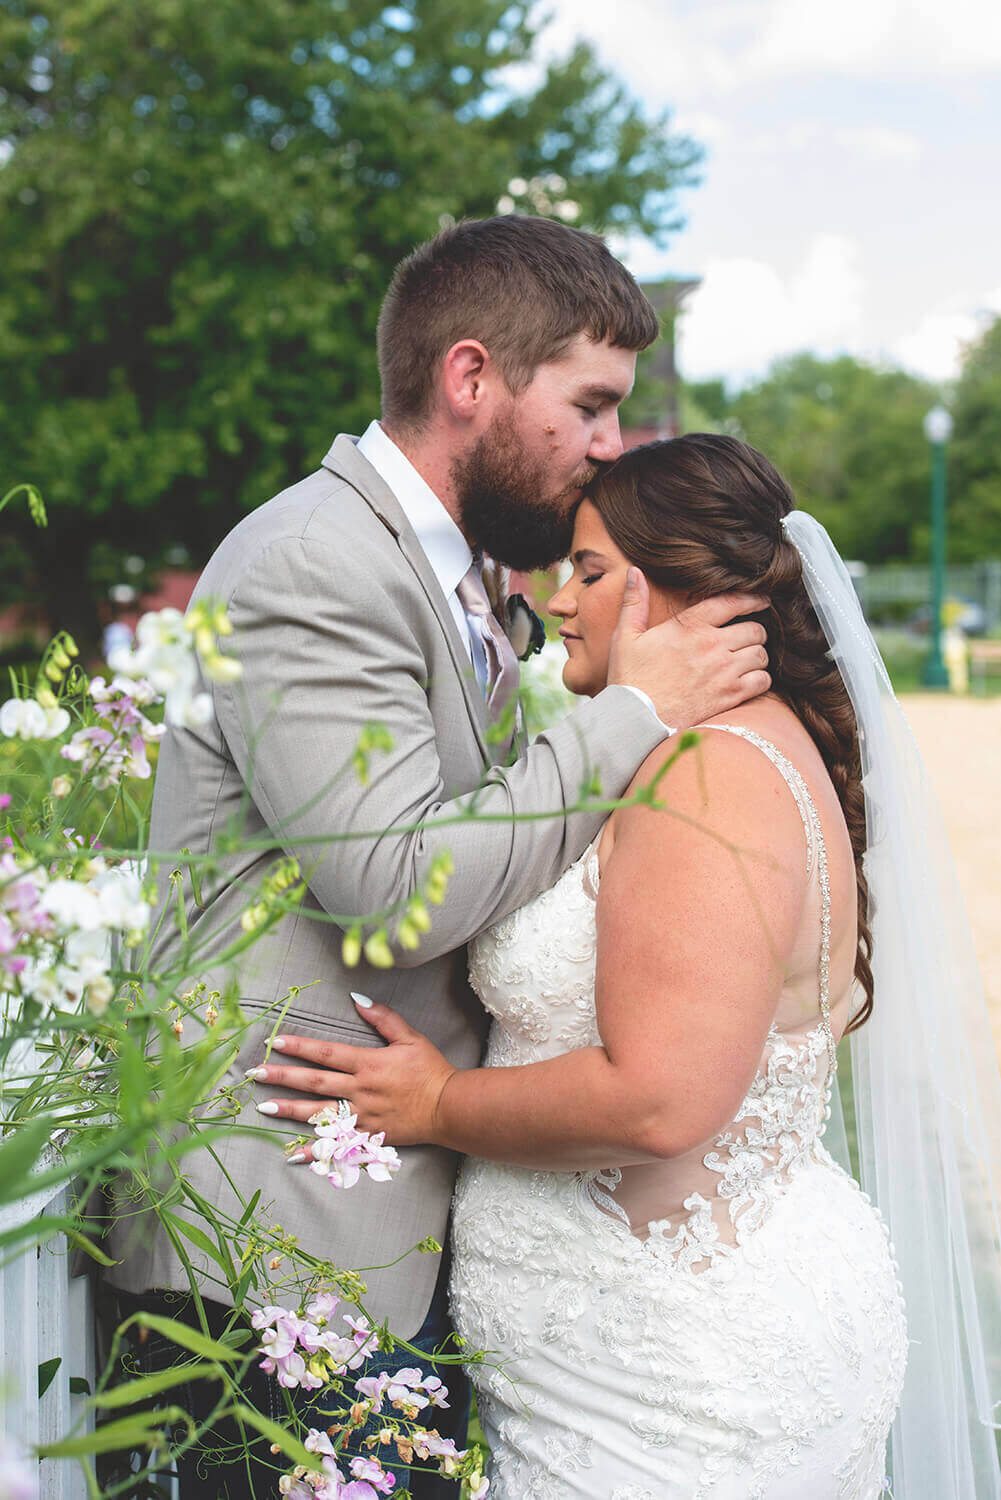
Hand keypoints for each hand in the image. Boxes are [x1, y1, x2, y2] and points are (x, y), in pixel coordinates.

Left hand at [246, 998, 454, 1152]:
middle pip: (314, 1082)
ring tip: (264, 1106)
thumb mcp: (410, 1037)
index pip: (326, 1053)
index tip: (276, 1043)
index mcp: (368, 1063)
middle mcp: (360, 1090)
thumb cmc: (430, 1070)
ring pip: (318, 1113)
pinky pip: (335, 1144)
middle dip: (283, 1077)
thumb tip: (357, 998)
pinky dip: (313, 1151)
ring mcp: (361, 1116)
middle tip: (255, 1073)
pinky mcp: (367, 1137)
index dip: (300, 1047)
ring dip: (289, 1110)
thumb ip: (383, 1018)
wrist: (448, 1107)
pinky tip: (290, 1153)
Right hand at [608, 569, 770, 727]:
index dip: (752, 599)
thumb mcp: (626, 636)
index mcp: (690, 626)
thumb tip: (634, 572)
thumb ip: (634, 602)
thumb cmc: (630, 678)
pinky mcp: (729, 695)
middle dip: (754, 632)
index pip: (732, 602)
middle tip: (747, 638)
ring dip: (757, 656)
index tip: (761, 600)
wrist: (636, 719)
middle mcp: (712, 645)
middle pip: (755, 629)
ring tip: (747, 660)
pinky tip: (748, 681)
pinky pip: (762, 681)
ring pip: (761, 655)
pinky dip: (760, 680)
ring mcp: (724, 671)